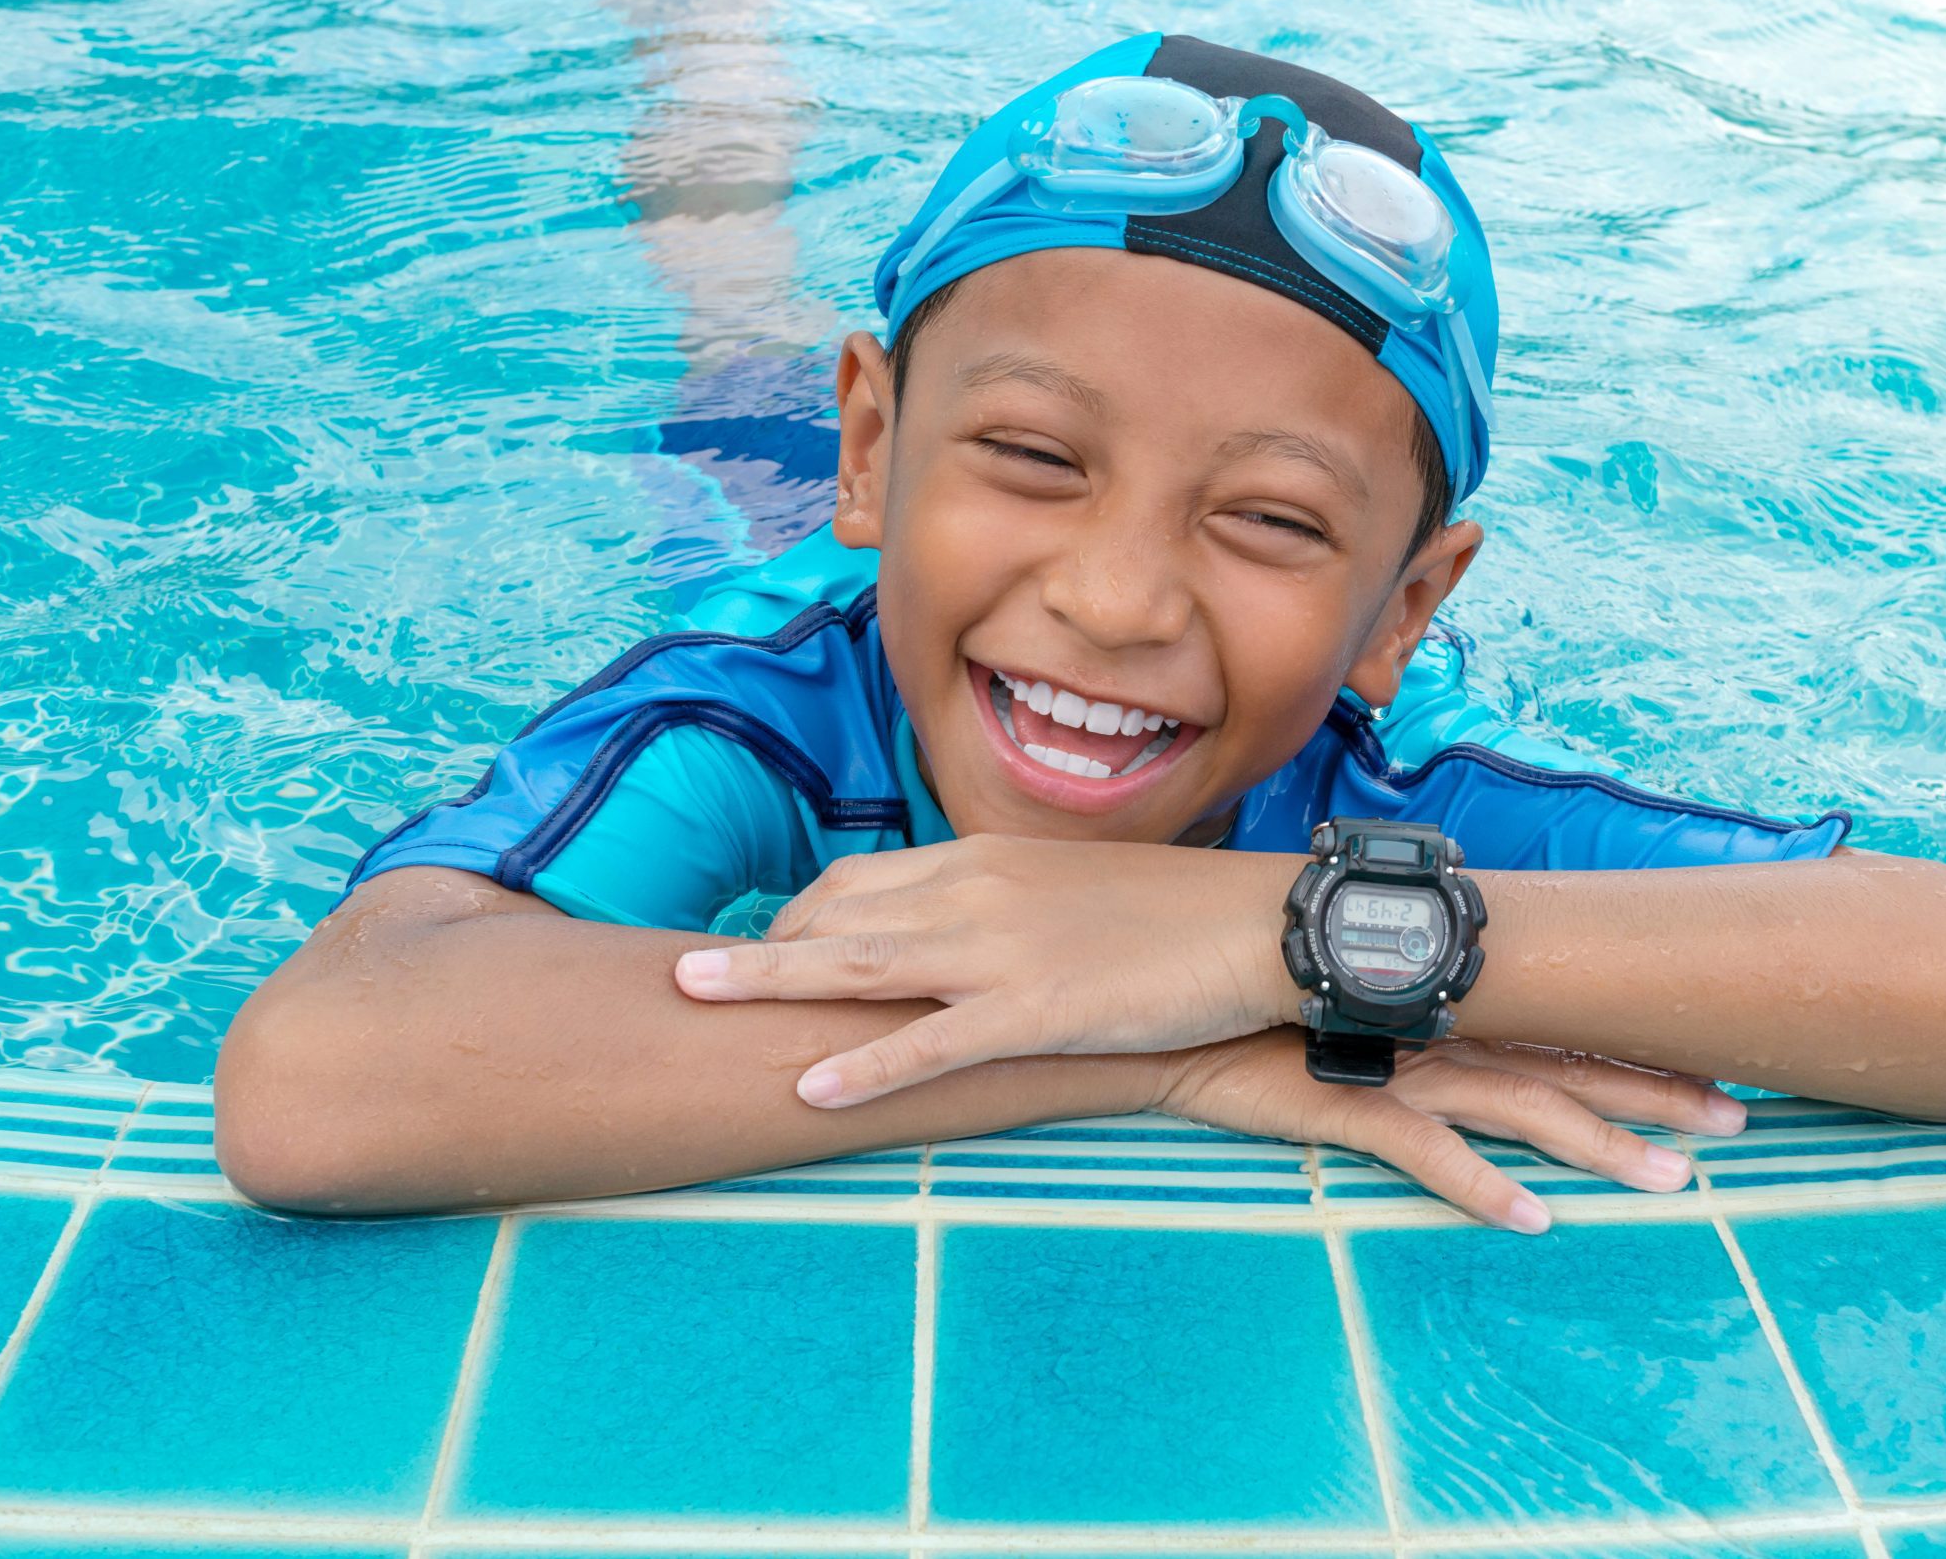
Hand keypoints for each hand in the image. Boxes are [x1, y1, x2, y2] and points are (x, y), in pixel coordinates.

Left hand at [673, 835, 1304, 1107]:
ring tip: (692, 994)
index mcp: (988, 859)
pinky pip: (932, 1041)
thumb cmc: (1179, 915)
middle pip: (840, 910)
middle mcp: (979, 890)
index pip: (863, 878)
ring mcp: (1003, 950)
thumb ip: (1007, 907)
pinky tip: (810, 1086)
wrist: (1259, 925)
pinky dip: (866, 1062)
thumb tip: (962, 941)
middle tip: (687, 975)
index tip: (762, 948)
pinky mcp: (1038, 1011)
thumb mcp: (1074, 891)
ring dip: (769, 980)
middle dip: (759, 943)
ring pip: (862, 961)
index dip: (800, 916)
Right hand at [1155, 1029, 1747, 1232]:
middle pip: (1569, 1064)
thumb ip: (1421, 1029)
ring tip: (1669, 1180)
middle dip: (1656, 1094)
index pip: (1565, 1031)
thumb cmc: (1268, 1016)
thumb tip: (1478, 1047)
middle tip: (1734, 1121)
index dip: (1640, 1053)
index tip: (1714, 1072)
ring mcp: (1397, 1066)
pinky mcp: (1347, 1100)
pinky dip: (1480, 1185)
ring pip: (1521, 1105)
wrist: (1174, 1014)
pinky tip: (1532, 1220)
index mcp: (1451, 1012)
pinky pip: (1425, 1151)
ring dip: (1599, 1143)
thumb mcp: (1360, 1018)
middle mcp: (1440, 1033)